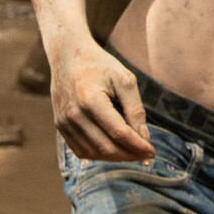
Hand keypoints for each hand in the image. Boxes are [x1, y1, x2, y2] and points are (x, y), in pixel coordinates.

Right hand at [50, 35, 155, 162]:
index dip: (137, 145)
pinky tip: (114, 150)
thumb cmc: (100, 65)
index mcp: (91, 100)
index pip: (118, 132)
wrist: (68, 56)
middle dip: (129, 154)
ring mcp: (64, 122)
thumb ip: (135, 108)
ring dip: (116, 157)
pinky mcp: (60, 126)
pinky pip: (80, 150)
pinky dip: (99, 155)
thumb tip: (144, 138)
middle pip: (106, 147)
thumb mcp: (124, 79)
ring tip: (133, 152)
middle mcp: (74, 114)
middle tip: (146, 155)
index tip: (152, 152)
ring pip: (93, 153)